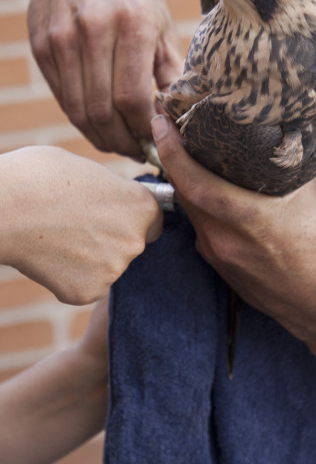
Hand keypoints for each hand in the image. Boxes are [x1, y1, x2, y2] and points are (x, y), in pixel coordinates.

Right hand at [1, 146, 162, 303]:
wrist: (5, 208)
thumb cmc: (40, 177)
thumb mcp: (89, 171)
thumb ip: (112, 190)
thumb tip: (114, 197)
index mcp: (141, 206)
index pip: (153, 220)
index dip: (132, 218)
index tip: (113, 216)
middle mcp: (135, 240)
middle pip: (130, 245)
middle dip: (110, 239)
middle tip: (76, 224)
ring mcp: (113, 270)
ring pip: (107, 267)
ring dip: (89, 259)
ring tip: (58, 237)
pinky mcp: (88, 292)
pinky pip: (85, 286)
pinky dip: (69, 277)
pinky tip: (49, 257)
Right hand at [28, 0, 182, 158]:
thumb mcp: (161, 23)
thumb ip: (170, 71)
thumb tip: (179, 119)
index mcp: (131, 23)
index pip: (133, 98)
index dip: (144, 130)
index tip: (156, 140)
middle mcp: (92, 29)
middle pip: (102, 110)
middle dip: (123, 142)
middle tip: (138, 152)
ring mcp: (61, 37)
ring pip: (78, 109)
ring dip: (101, 136)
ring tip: (120, 143)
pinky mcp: (41, 44)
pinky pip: (62, 96)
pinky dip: (81, 117)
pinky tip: (100, 122)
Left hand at [151, 115, 315, 355]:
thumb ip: (301, 154)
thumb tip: (289, 120)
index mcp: (247, 217)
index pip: (191, 179)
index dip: (171, 148)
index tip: (160, 120)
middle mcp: (223, 239)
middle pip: (183, 190)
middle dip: (173, 156)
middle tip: (171, 124)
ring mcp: (219, 256)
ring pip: (191, 209)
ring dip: (186, 181)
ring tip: (190, 151)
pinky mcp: (221, 267)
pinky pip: (202, 227)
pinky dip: (200, 204)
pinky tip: (213, 190)